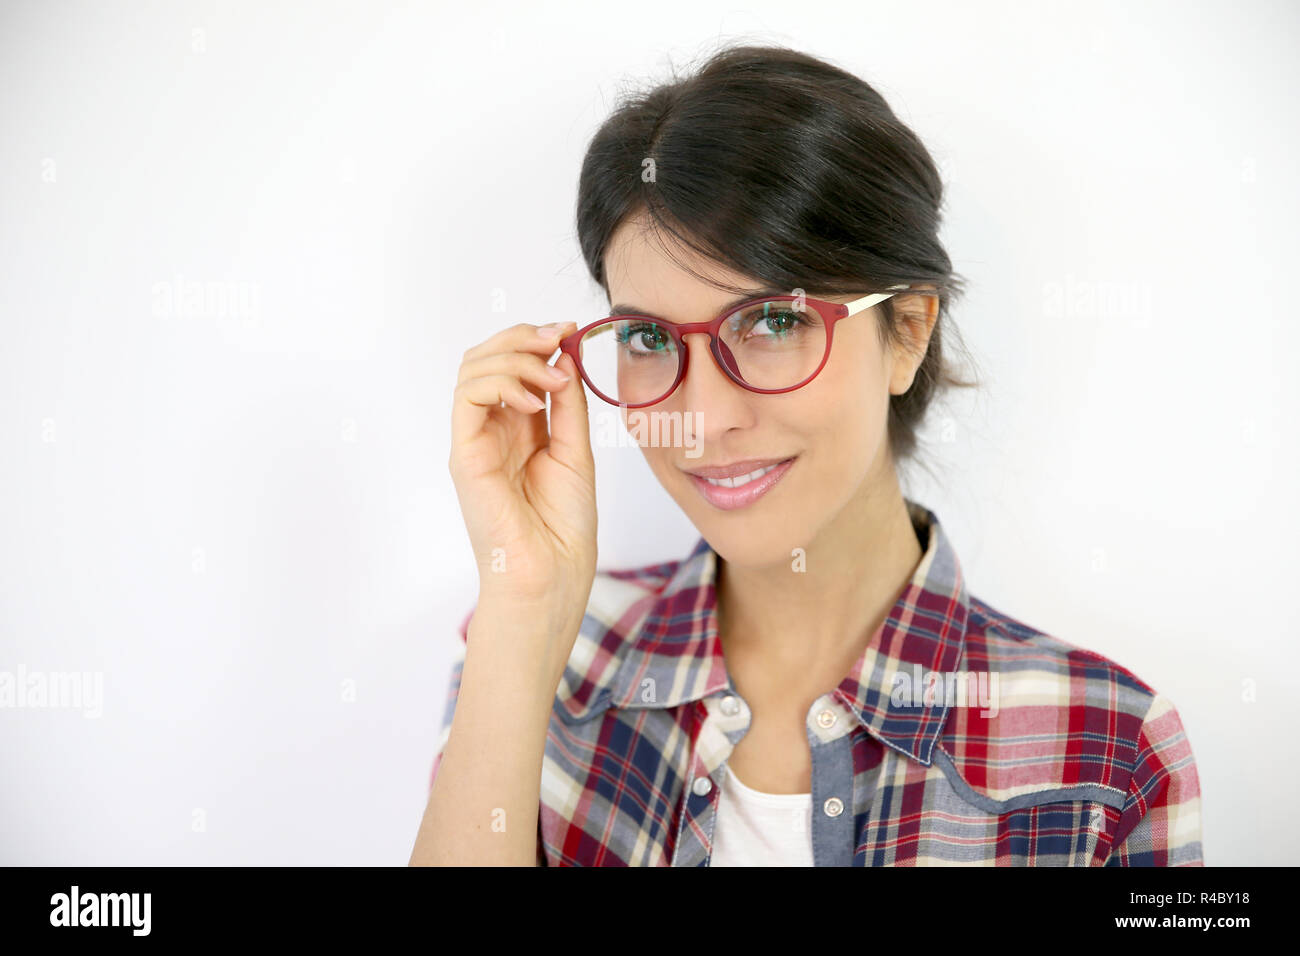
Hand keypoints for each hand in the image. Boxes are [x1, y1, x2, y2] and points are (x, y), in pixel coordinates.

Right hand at [449, 321, 596, 629]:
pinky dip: (501, 383)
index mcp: (517, 428)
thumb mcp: (576, 451)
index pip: (511, 364)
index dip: (536, 339)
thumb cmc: (564, 528)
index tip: (570, 330)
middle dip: (522, 337)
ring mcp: (474, 441)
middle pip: (485, 358)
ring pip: (472, 369)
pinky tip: (535, 402)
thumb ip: (568, 405)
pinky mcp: (465, 455)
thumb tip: (565, 353)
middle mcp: (491, 430)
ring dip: (516, 358)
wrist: (551, 575)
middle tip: (558, 337)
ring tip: (554, 379)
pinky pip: (467, 397)